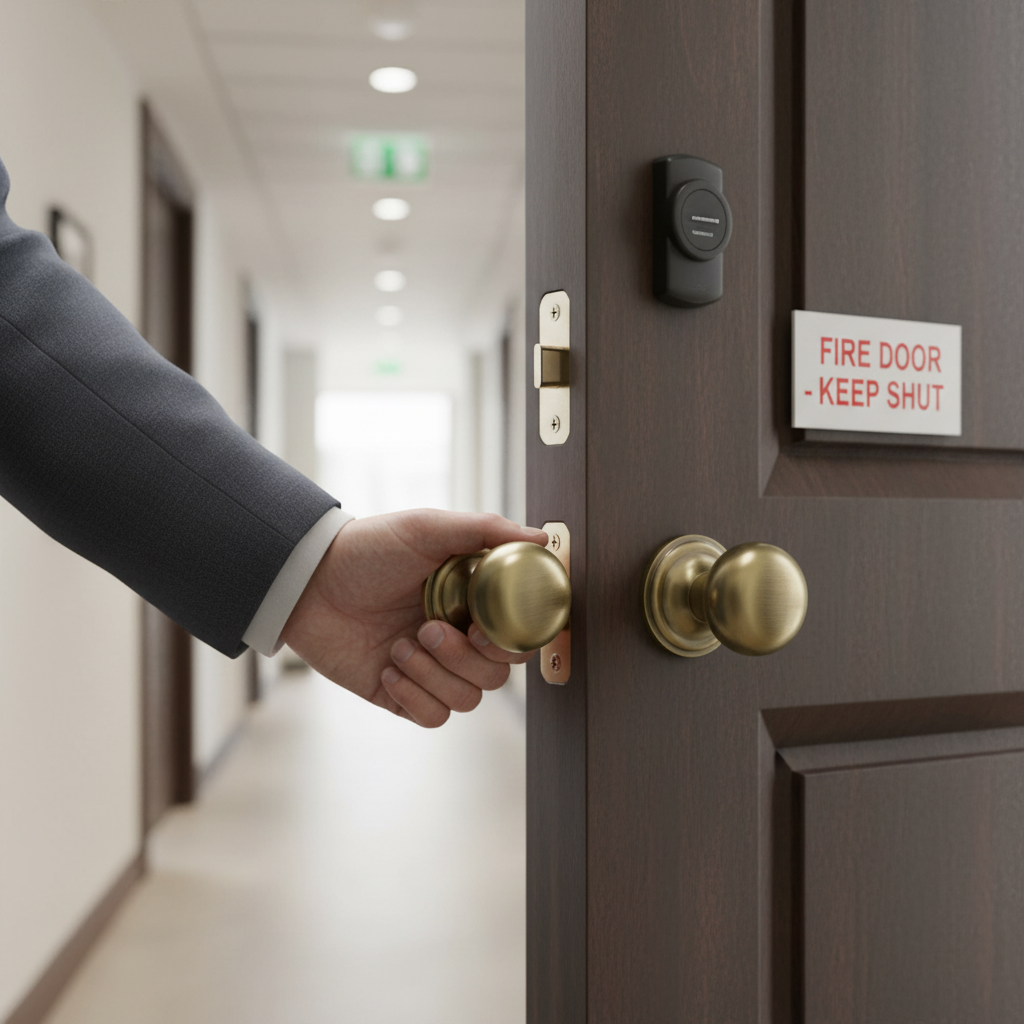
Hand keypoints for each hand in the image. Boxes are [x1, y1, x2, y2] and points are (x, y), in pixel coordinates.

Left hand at [280, 509, 548, 726]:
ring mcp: (430, 668)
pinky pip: (433, 717)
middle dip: (463, 658)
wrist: (306, 583)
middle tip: (428, 628)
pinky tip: (388, 667)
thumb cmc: (367, 550)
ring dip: (434, 676)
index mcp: (471, 602)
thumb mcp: (427, 528)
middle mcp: (457, 637)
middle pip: (496, 676)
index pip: (517, 637)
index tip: (482, 628)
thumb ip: (485, 530)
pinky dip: (414, 697)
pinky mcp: (402, 694)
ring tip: (400, 646)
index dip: (510, 642)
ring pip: (468, 700)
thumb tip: (541, 540)